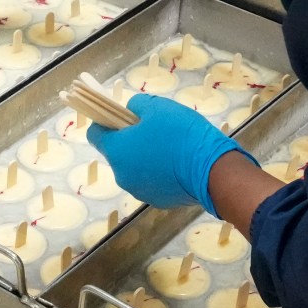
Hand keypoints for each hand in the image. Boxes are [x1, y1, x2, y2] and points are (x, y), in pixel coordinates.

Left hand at [87, 94, 244, 212]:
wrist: (212, 170)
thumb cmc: (180, 134)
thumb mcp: (157, 107)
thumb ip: (136, 106)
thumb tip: (131, 112)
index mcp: (116, 151)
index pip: (95, 135)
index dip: (105, 123)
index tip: (120, 117)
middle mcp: (121, 175)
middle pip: (118, 153)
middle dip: (130, 141)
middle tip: (153, 130)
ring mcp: (139, 191)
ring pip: (134, 169)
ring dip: (145, 159)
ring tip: (170, 148)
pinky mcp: (158, 201)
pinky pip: (151, 182)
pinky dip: (159, 174)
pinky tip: (178, 165)